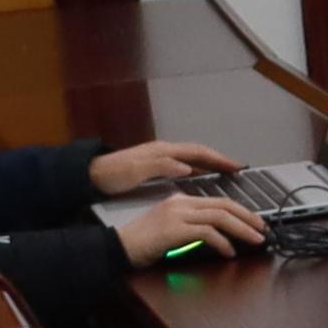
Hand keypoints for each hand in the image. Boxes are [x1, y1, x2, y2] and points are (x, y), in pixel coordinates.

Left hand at [87, 138, 236, 197]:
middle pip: (198, 153)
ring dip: (209, 164)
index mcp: (164, 151)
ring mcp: (160, 157)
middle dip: (219, 160)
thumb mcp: (137, 171)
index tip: (235, 167)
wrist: (91, 174)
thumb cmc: (113, 174)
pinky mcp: (155, 165)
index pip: (198, 152)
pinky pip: (183, 164)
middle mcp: (165, 151)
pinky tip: (199, 176)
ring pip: (192, 158)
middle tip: (236, 169)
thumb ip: (163, 167)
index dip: (218, 159)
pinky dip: (196, 169)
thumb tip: (187, 167)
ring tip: (223, 173)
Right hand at [111, 191, 267, 270]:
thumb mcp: (171, 230)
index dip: (241, 211)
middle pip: (224, 205)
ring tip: (255, 240)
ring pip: (220, 216)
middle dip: (248, 217)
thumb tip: (217, 237)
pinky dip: (222, 242)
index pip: (218, 201)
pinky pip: (208, 233)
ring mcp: (177, 214)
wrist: (116, 247)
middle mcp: (181, 202)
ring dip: (242, 229)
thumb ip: (192, 228)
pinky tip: (228, 252)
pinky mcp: (174, 228)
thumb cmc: (141, 243)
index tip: (254, 222)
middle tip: (263, 229)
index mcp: (181, 200)